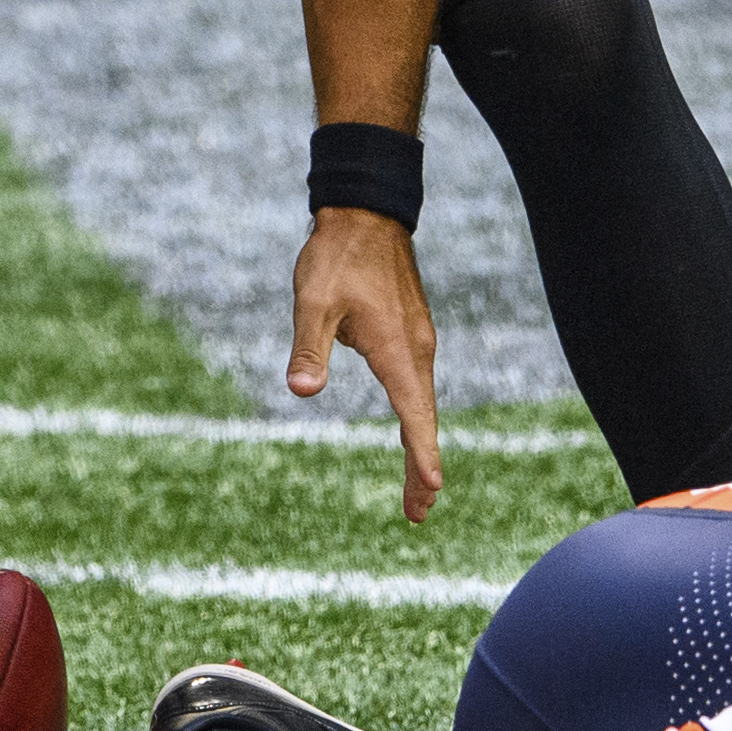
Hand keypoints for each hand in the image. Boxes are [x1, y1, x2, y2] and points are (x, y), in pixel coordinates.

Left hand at [291, 206, 442, 520]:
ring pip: (422, 406)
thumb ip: (308, 348)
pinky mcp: (410, 337)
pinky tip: (411, 432)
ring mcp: (416, 345)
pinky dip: (418, 419)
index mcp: (396, 350)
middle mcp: (415, 353)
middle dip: (421, 468)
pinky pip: (418, 389)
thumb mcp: (312, 302)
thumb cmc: (336, 258)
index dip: (422, 455)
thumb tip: (300, 391)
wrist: (366, 217)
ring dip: (421, 447)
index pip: (413, 414)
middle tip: (417, 513)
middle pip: (423, 420)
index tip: (431, 490)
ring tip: (418, 487)